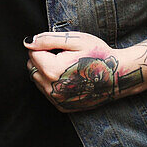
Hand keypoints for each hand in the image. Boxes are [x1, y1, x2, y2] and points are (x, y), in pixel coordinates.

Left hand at [24, 32, 143, 111]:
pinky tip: (69, 77)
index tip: (62, 47)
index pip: (32, 53)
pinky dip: (53, 83)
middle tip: (64, 55)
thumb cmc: (99, 54)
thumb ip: (48, 39)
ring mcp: (57, 100)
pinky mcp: (62, 106)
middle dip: (42, 58)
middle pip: (32, 67)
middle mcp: (52, 88)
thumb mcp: (76, 40)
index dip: (45, 46)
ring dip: (46, 71)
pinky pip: (47, 91)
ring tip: (67, 66)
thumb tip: (28, 42)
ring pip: (37, 80)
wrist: (119, 77)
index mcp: (52, 70)